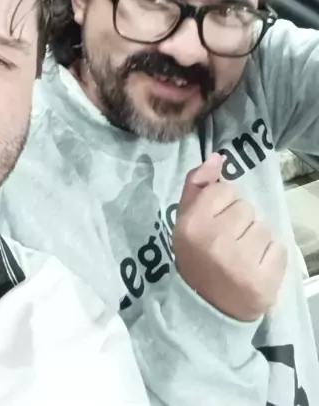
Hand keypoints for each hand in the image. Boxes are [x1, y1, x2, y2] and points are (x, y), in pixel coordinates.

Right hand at [174, 154, 286, 321]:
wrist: (206, 309)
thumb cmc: (196, 257)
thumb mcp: (186, 220)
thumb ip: (197, 185)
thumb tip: (218, 157)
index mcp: (191, 224)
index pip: (224, 190)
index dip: (221, 206)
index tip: (214, 224)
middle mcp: (215, 240)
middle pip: (245, 208)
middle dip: (239, 223)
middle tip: (227, 244)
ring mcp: (241, 262)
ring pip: (263, 227)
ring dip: (256, 239)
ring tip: (242, 256)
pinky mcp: (263, 281)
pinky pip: (279, 248)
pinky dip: (271, 257)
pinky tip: (255, 268)